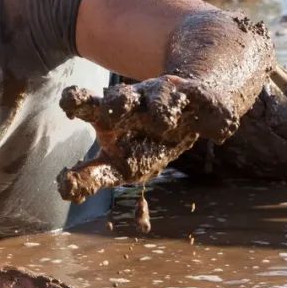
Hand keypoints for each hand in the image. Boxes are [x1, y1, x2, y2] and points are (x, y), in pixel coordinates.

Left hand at [57, 75, 239, 201]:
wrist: (187, 99)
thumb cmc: (144, 137)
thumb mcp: (118, 160)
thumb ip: (92, 175)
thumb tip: (65, 188)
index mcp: (112, 118)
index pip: (90, 108)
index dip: (79, 104)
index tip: (67, 103)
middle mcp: (137, 105)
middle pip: (124, 100)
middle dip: (118, 104)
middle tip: (111, 111)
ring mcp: (168, 99)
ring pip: (164, 99)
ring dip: (163, 108)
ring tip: (165, 119)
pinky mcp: (199, 99)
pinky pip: (208, 105)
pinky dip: (216, 116)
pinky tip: (221, 129)